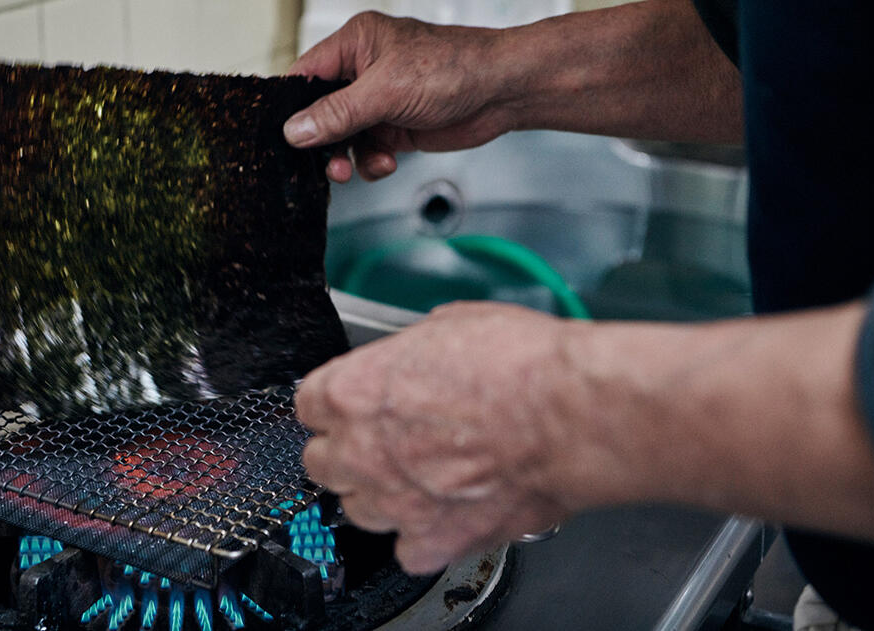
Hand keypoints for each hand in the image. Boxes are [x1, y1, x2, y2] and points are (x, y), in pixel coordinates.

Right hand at [284, 12, 514, 181]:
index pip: (305, 75)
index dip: (291, 106)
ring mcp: (379, 101)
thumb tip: (295, 131)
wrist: (502, 92)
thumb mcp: (386, 91)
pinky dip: (371, 162)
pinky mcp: (395, 127)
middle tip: (325, 164)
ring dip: (346, 156)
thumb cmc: (454, 69)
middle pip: (320, 112)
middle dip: (322, 141)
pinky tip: (387, 162)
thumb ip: (337, 113)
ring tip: (351, 169)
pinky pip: (367, 150)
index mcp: (355, 44)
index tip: (281, 137)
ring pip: (342, 137)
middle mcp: (363, 71)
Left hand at [295, 302, 580, 573]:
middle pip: (321, 462)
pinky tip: (445, 514)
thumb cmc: (518, 365)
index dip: (335, 405)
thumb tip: (417, 355)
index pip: (308, 405)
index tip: (351, 406)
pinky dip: (423, 537)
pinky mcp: (430, 540)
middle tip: (384, 442)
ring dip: (380, 494)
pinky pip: (406, 550)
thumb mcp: (450, 324)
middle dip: (347, 452)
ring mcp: (392, 500)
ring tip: (419, 478)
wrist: (566, 415)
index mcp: (353, 391)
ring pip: (356, 509)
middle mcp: (360, 449)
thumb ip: (412, 351)